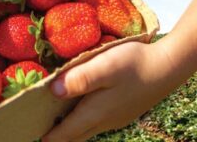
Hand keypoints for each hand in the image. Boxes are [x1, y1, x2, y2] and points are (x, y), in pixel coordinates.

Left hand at [43, 41, 182, 141]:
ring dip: (69, 128)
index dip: (49, 137)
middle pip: (74, 135)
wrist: (166, 67)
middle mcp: (103, 121)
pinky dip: (81, 120)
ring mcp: (114, 118)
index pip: (66, 133)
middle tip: (39, 129)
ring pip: (85, 129)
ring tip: (53, 119)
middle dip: (57, 136)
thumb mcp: (104, 67)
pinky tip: (77, 108)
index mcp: (95, 112)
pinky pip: (95, 122)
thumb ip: (79, 79)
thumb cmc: (133, 65)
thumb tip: (53, 91)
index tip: (34, 135)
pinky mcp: (121, 111)